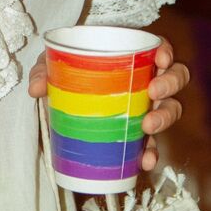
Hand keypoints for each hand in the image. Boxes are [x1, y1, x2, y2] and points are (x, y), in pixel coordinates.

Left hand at [28, 37, 189, 171]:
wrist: (62, 100)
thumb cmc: (65, 75)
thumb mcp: (53, 66)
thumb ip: (44, 71)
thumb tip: (36, 89)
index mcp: (131, 58)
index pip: (159, 49)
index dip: (165, 51)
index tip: (160, 58)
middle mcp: (145, 81)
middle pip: (174, 77)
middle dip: (169, 84)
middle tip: (153, 92)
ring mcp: (145, 107)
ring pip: (170, 108)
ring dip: (164, 118)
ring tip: (148, 126)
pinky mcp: (137, 133)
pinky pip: (152, 143)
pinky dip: (151, 153)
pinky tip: (145, 161)